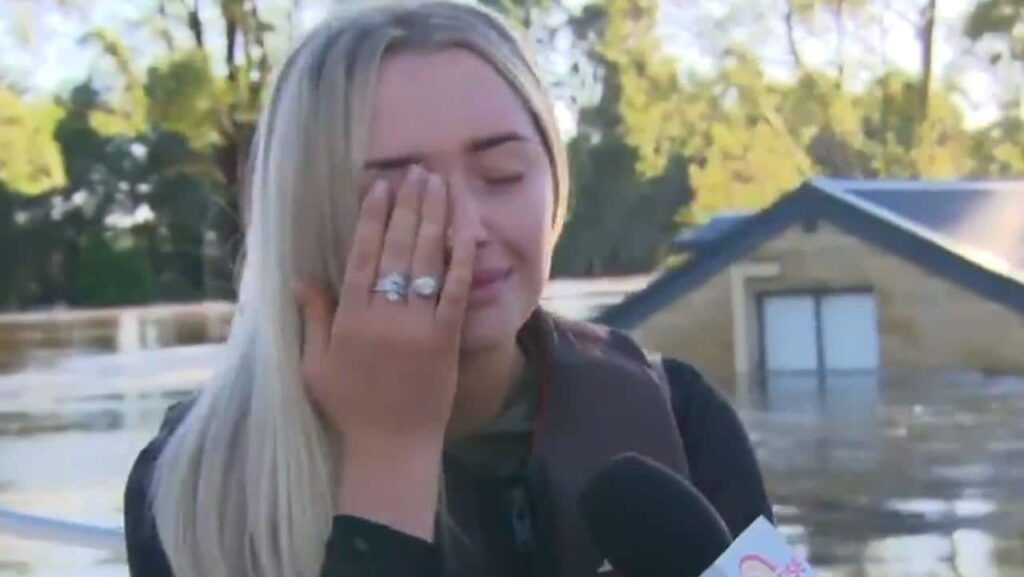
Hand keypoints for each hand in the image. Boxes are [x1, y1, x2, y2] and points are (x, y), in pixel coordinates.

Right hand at [295, 165, 475, 452]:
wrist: (391, 448)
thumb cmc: (349, 408)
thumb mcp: (314, 365)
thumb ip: (313, 318)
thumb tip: (299, 277)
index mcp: (350, 320)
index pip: (362, 256)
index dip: (373, 217)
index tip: (380, 185)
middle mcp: (384, 318)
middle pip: (398, 249)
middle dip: (408, 206)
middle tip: (417, 172)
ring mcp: (418, 328)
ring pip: (427, 262)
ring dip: (434, 219)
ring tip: (440, 185)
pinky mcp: (446, 340)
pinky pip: (455, 291)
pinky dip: (461, 258)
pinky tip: (466, 229)